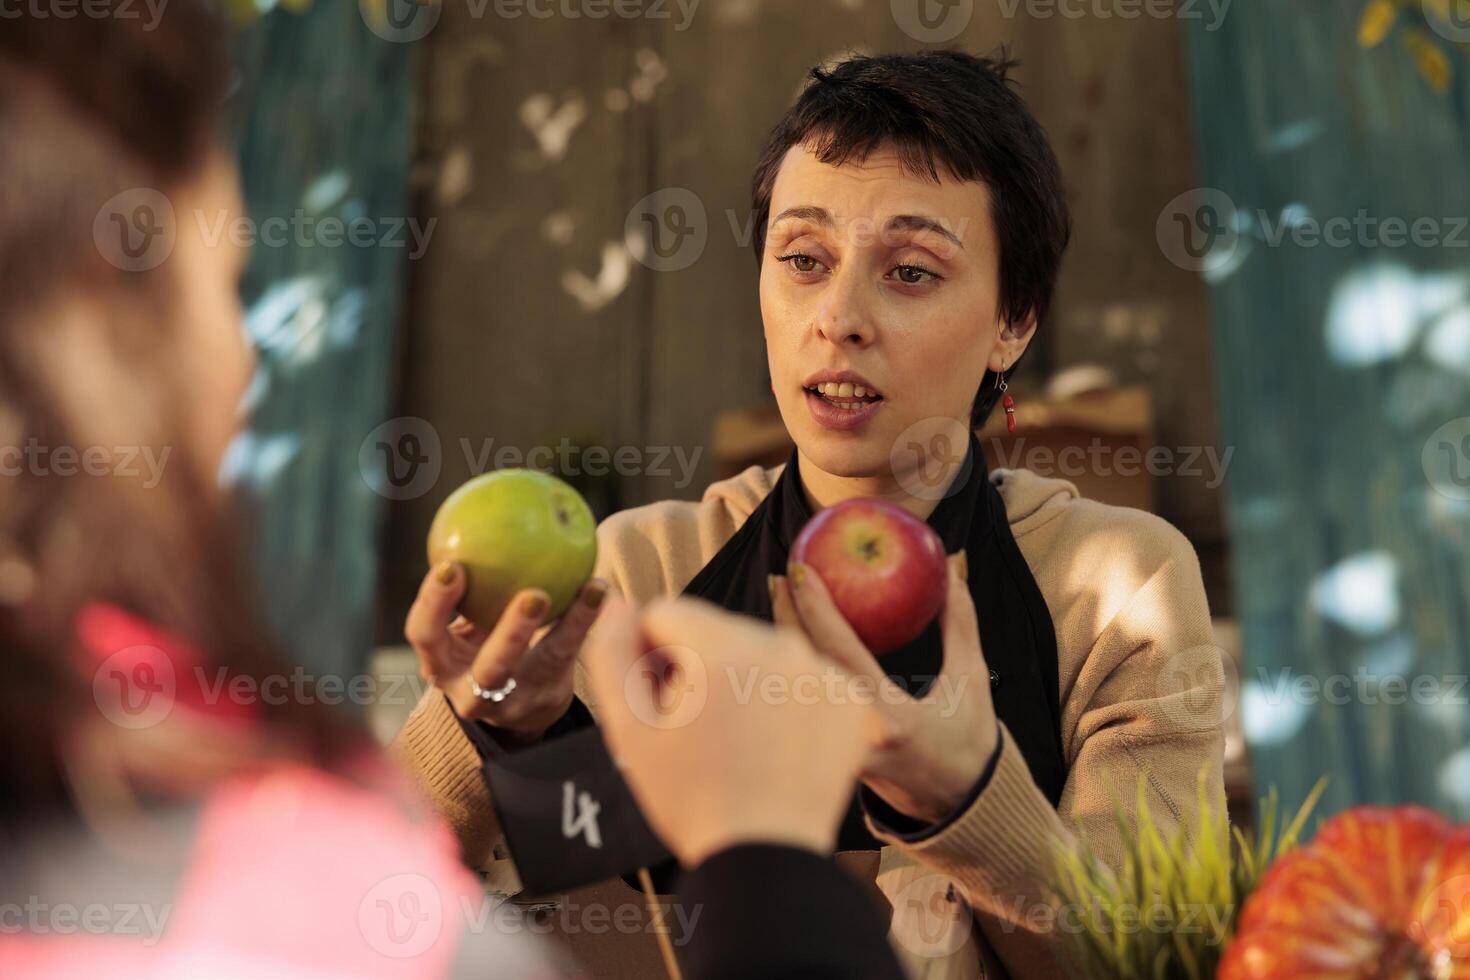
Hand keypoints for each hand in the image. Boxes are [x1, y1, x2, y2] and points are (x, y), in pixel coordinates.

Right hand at [405, 560, 607, 739]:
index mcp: (440, 664)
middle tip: (534, 595)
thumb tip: (474, 514)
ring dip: (568, 626)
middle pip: (490, 668)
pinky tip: (601, 587)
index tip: (451, 565)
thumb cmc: (479, 644)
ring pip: (544, 666)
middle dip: (511, 634)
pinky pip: (573, 655)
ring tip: (590, 588)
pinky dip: (588, 620)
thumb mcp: (464, 624)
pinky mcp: (548, 700)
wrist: (514, 707)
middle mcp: (472, 692)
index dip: (433, 603)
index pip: (425, 634)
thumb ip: (466, 584)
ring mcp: (515, 704)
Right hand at [582, 596, 873, 867]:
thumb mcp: (629, 729)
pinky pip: (801, 676)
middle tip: (699, 729)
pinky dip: (786, 700)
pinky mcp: (851, 696)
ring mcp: (823, 670)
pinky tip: (776, 744)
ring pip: (760, 650)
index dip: (651, 658)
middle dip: (699, 665)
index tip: (662, 706)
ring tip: (739, 740)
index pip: (667, 614)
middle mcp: (780, 644)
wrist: (768, 855)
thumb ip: (612, 653)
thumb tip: (616, 602)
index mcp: (722, 646)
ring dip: (742, 679)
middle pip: (716, 628)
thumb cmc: (691, 796)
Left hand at [773, 556, 996, 823]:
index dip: (816, 607)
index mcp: (890, 717)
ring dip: (780, 646)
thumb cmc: (970, 742)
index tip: (800, 569)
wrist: (961, 810)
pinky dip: (792, 673)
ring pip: (794, 691)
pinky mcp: (827, 759)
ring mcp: (836, 751)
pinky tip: (787, 643)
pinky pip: (800, 708)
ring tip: (778, 603)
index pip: (840, 652)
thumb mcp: (971, 681)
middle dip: (785, 619)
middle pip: (804, 668)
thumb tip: (953, 563)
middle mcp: (855, 737)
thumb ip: (960, 622)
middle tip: (781, 577)